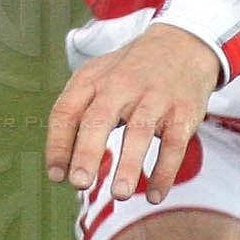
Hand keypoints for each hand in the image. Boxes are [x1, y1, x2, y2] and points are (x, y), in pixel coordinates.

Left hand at [44, 23, 220, 204]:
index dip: (57, 144)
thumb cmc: (129, 74)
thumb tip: (62, 170)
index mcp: (92, 80)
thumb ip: (78, 120)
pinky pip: (174, 144)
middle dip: (87, 152)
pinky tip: (154, 194)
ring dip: (128, 165)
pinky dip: (164, 171)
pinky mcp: (183, 111)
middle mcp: (120, 86)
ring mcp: (154, 98)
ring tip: (119, 195)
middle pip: (99, 119)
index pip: (66, 111)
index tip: (57, 175)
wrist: (181, 45)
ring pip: (139, 132)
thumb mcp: (97, 82)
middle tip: (80, 183)